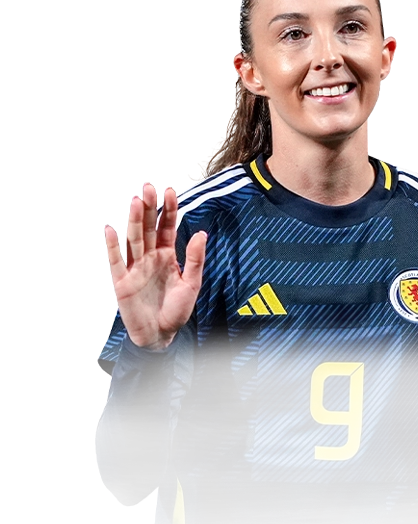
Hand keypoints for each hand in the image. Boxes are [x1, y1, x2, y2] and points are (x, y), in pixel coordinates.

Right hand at [104, 183, 206, 349]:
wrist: (160, 336)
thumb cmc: (176, 311)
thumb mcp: (192, 284)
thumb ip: (195, 259)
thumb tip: (201, 233)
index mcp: (167, 256)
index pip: (167, 227)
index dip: (169, 210)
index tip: (170, 192)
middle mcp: (150, 257)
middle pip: (149, 228)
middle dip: (149, 208)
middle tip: (149, 188)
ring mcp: (136, 268)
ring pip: (134, 239)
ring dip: (134, 221)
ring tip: (135, 201)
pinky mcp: (123, 282)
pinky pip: (117, 262)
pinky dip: (113, 247)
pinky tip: (111, 230)